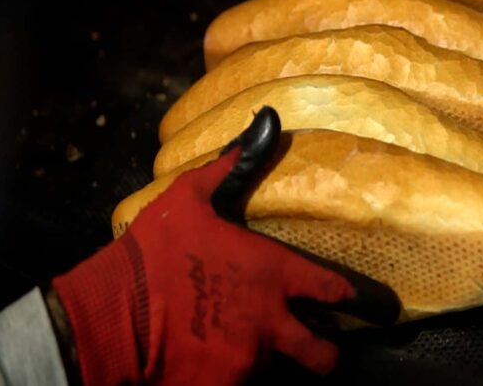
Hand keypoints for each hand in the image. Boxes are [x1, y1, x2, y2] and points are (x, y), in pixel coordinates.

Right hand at [52, 107, 397, 384]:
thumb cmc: (154, 251)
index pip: (334, 291)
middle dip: (326, 355)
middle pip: (322, 356)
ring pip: (273, 369)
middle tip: (320, 351)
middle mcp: (269, 322)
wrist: (110, 315)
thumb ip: (235, 165)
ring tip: (236, 345)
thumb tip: (268, 122)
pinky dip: (224, 376)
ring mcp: (246, 361)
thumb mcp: (193, 198)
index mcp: (272, 273)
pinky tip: (205, 360)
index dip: (358, 300)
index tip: (372, 306)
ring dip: (260, 358)